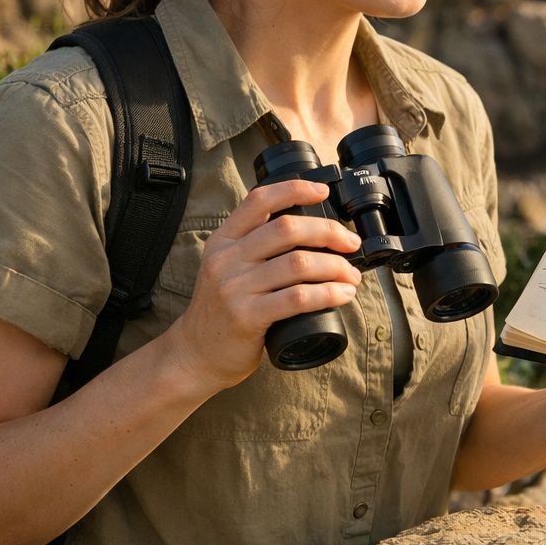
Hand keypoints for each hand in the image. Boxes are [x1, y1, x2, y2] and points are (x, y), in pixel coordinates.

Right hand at [162, 179, 362, 393]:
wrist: (194, 355)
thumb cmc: (222, 310)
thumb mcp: (226, 268)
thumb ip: (254, 247)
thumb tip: (311, 232)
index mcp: (224, 241)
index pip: (259, 201)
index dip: (294, 189)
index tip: (323, 192)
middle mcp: (227, 259)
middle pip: (288, 229)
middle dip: (329, 233)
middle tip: (351, 244)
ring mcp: (234, 288)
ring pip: (298, 263)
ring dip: (335, 267)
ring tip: (351, 276)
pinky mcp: (246, 316)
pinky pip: (297, 297)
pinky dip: (328, 293)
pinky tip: (342, 295)